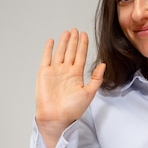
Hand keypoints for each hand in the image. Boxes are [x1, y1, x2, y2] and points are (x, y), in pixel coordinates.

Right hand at [35, 29, 104, 147]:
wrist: (57, 118)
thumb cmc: (72, 109)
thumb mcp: (89, 93)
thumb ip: (96, 78)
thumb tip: (103, 65)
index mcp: (76, 75)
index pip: (80, 56)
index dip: (83, 45)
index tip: (85, 35)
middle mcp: (66, 71)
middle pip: (70, 51)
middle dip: (73, 41)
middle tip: (76, 30)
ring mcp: (55, 71)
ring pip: (60, 52)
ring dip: (63, 42)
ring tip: (67, 32)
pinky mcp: (44, 73)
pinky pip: (46, 58)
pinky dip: (48, 49)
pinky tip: (52, 41)